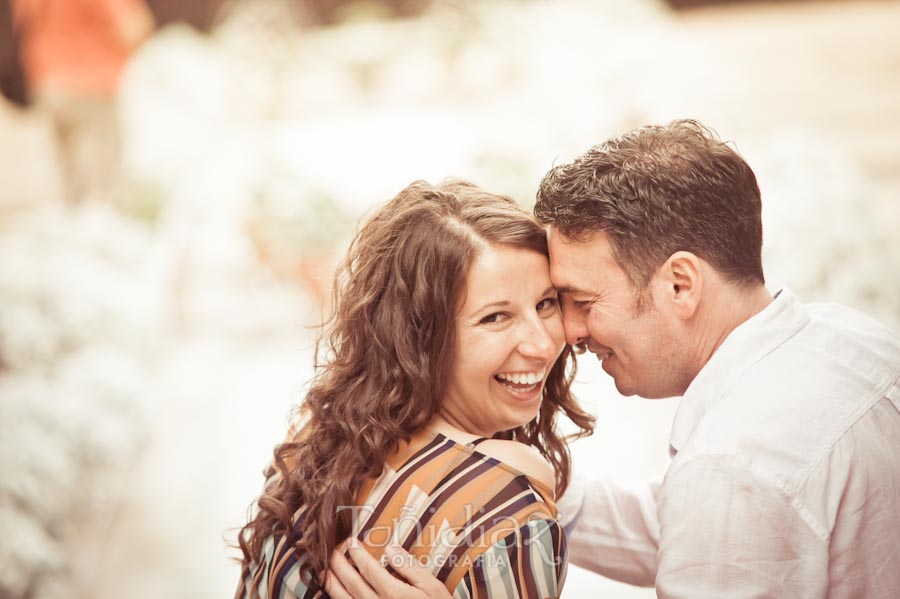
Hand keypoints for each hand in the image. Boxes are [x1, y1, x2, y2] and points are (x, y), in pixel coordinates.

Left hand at [324, 539, 451, 598]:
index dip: (358, 555)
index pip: (370, 570)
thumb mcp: (433, 587)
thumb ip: (410, 568)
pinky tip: (335, 596)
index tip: (351, 542)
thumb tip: (390, 550)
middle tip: (331, 552)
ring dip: (333, 586)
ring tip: (324, 573)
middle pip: (353, 585)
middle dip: (339, 566)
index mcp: (395, 595)